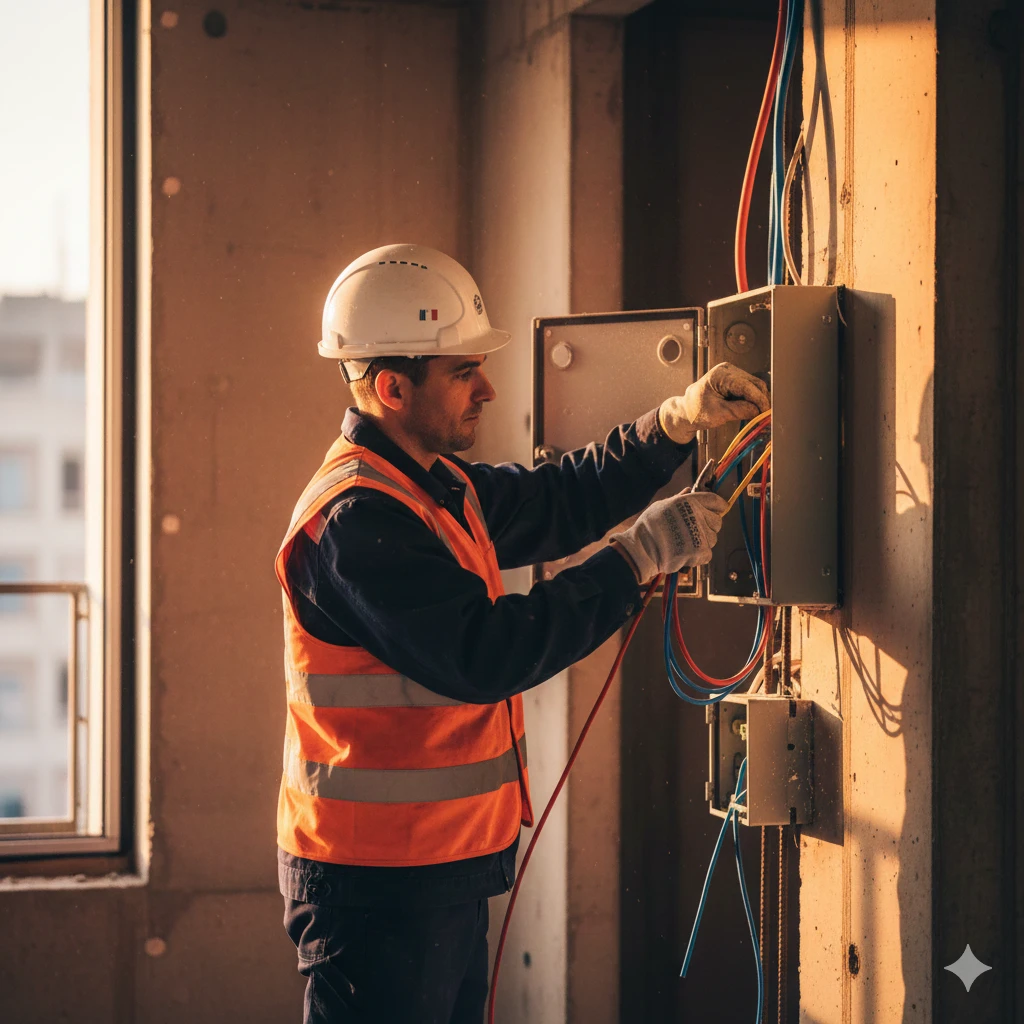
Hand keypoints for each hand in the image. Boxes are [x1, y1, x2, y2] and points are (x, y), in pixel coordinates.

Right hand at [610, 490, 728, 583]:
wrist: (642, 548)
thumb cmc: (649, 525)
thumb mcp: (662, 505)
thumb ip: (679, 498)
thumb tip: (688, 489)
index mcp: (690, 502)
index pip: (716, 501)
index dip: (718, 506)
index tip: (716, 510)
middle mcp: (698, 516)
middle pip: (717, 521)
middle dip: (710, 525)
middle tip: (696, 529)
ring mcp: (700, 534)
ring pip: (713, 538)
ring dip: (703, 541)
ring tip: (687, 542)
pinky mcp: (700, 552)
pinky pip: (708, 553)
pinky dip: (699, 555)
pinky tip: (686, 552)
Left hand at [659, 362, 769, 443]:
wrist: (687, 411)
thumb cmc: (697, 412)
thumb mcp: (718, 414)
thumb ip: (739, 410)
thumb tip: (759, 411)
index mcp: (720, 375)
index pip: (746, 385)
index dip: (759, 399)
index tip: (766, 412)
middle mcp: (728, 370)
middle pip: (754, 384)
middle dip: (760, 400)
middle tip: (764, 416)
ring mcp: (732, 373)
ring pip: (755, 386)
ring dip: (757, 400)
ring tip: (756, 415)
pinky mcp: (735, 379)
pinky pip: (750, 388)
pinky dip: (752, 399)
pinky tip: (750, 409)